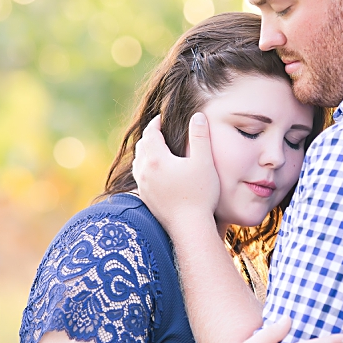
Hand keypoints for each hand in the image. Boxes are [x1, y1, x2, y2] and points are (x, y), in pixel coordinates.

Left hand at [132, 113, 220, 233]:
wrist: (189, 227)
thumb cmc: (200, 194)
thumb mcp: (204, 162)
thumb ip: (200, 136)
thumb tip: (197, 116)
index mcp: (156, 159)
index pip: (150, 133)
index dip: (155, 123)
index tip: (161, 118)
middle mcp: (144, 171)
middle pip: (141, 146)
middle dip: (149, 135)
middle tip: (158, 130)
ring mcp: (142, 186)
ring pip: (138, 162)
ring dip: (145, 151)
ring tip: (155, 147)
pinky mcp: (145, 198)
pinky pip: (139, 176)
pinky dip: (144, 167)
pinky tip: (153, 171)